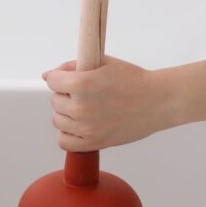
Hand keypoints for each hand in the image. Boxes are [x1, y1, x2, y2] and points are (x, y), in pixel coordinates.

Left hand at [42, 56, 205, 151]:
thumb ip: (72, 66)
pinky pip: (64, 142)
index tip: (71, 79)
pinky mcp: (93, 143)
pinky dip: (68, 134)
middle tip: (86, 94)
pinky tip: (80, 125)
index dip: (61, 78)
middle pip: (55, 100)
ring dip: (67, 114)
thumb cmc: (134, 80)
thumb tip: (47, 75)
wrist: (158, 101)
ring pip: (57, 120)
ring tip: (86, 109)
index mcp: (81, 83)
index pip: (52, 80)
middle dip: (66, 95)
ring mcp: (86, 128)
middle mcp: (80, 107)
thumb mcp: (103, 63)